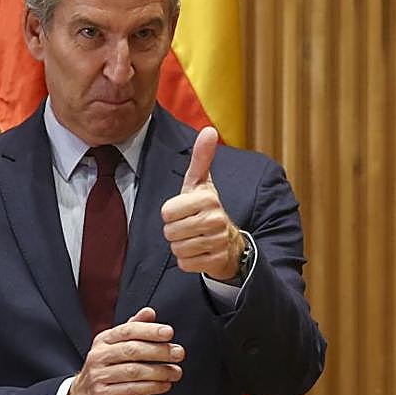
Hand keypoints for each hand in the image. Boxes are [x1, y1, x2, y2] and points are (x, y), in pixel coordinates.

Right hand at [66, 307, 184, 394]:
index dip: (149, 330)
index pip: (128, 330)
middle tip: (179, 353)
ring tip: (176, 372)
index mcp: (103, 340)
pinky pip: (132, 390)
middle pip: (133, 350)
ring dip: (160, 371)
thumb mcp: (114, 346)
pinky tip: (164, 385)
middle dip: (159, 351)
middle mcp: (99, 356)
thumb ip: (133, 328)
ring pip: (134, 371)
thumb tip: (150, 312)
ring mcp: (99, 376)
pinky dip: (152, 387)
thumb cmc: (104, 370)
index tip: (169, 333)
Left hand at [161, 126, 244, 279]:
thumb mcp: (200, 183)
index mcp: (208, 198)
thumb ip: (201, 158)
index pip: (166, 212)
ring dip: (181, 246)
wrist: (229, 241)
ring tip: (194, 238)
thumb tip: (209, 130)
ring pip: (177, 248)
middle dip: (174, 231)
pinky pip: (185, 264)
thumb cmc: (206, 208)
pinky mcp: (216, 261)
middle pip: (170, 232)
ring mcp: (217, 241)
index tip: (184, 210)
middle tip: (188, 226)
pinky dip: (188, 261)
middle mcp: (216, 219)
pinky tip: (199, 252)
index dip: (170, 213)